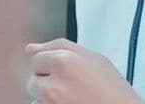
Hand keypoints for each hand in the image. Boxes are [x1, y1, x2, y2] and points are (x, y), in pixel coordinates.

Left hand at [24, 38, 144, 103]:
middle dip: (47, 83)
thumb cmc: (114, 91)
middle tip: (72, 88)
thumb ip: (60, 47)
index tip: (64, 73)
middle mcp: (53, 84)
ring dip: (47, 99)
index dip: (50, 65)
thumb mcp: (94, 59)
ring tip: (72, 99)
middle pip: (33, 79)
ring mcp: (50, 103)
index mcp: (63, 62)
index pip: (36, 58)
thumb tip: (30, 49)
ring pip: (36, 97)